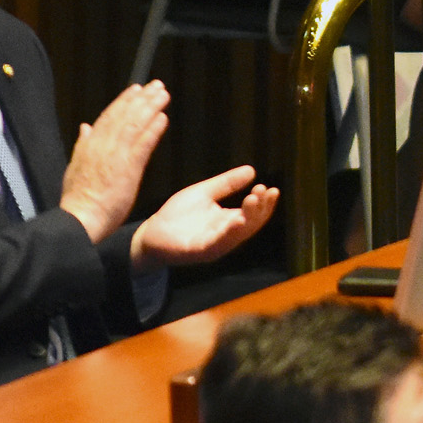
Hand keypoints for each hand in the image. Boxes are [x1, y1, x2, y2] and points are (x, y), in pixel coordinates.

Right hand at [59, 81, 169, 243]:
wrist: (80, 218)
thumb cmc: (80, 198)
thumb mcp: (75, 165)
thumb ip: (83, 144)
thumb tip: (85, 126)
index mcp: (90, 145)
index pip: (109, 116)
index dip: (124, 101)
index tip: (136, 88)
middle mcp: (102, 145)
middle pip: (124, 115)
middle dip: (142, 98)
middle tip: (156, 85)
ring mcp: (115, 155)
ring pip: (134, 124)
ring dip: (150, 107)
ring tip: (163, 94)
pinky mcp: (128, 168)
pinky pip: (143, 144)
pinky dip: (153, 130)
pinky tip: (163, 118)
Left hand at [129, 165, 278, 267]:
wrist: (150, 233)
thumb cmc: (177, 215)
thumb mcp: (204, 193)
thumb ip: (226, 184)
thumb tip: (252, 170)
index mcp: (229, 221)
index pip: (254, 214)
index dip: (265, 203)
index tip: (271, 188)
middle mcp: (226, 235)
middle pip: (251, 224)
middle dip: (260, 209)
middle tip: (264, 190)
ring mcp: (214, 245)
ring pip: (238, 235)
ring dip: (248, 219)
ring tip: (253, 200)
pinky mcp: (199, 251)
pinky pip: (218, 244)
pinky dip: (229, 234)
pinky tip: (236, 222)